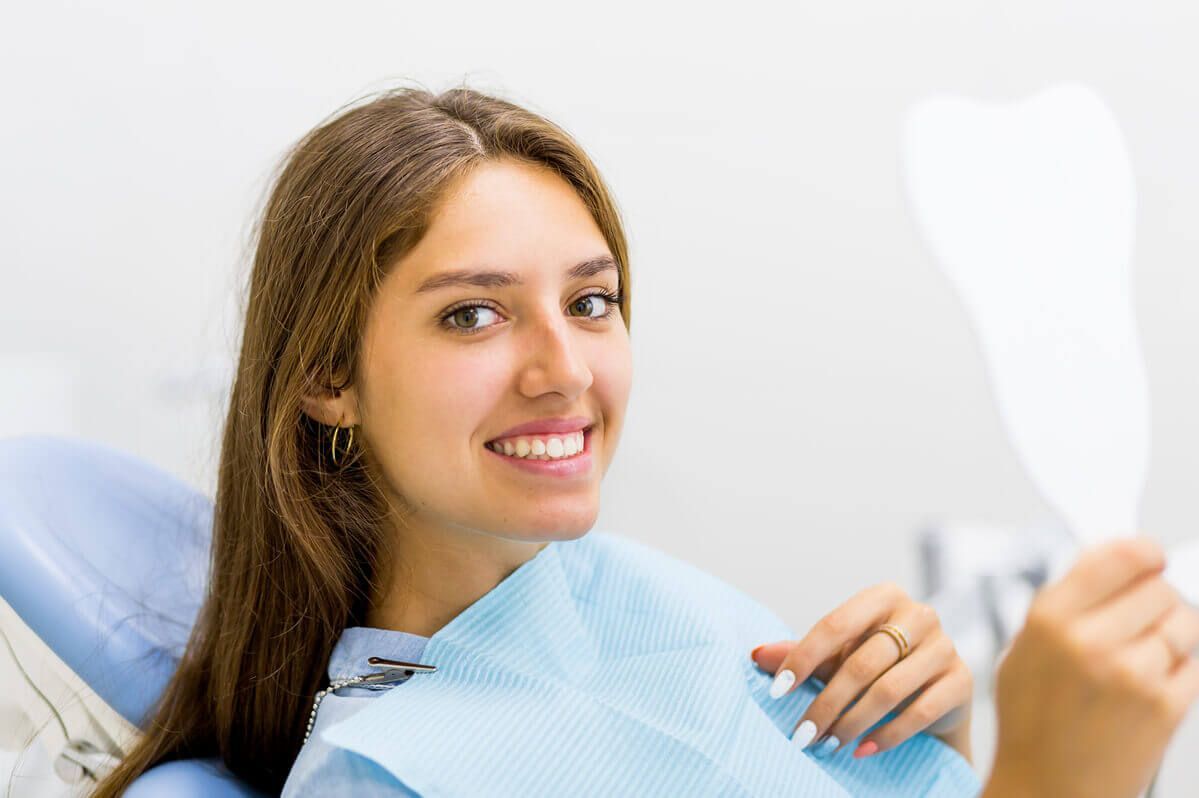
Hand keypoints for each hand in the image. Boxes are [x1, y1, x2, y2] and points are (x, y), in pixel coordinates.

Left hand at [750, 581, 972, 759]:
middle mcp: (919, 614)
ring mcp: (945, 646)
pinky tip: (860, 750)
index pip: (835, 624)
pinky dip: (885, 735)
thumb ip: (802, 654)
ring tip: (827, 744)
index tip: (777, 690)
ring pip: (889, 689)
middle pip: (861, 662)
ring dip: (851, 722)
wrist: (934, 694)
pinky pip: (919, 711)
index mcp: (884, 596)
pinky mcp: (962, 680)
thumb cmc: (878, 666)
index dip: (803, 657)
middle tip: (801, 733)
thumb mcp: (838, 656)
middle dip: (826, 702)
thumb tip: (757, 655)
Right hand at [984, 536, 1198, 797]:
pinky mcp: (1167, 707)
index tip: (1149, 555)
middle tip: (1138, 619)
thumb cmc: (1033, 722)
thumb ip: (1065, 605)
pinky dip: (1181, 668)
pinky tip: (1151, 684)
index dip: (1142, 550)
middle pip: (1159, 588)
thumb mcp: (1023, 649)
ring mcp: (1133, 674)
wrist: (1050, 789)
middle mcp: (1092, 641)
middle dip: (1155, 599)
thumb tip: (1114, 563)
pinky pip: (1195, 663)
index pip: (1120, 554)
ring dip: (1171, 633)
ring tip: (1143, 656)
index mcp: (1050, 618)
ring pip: (1184, 623)